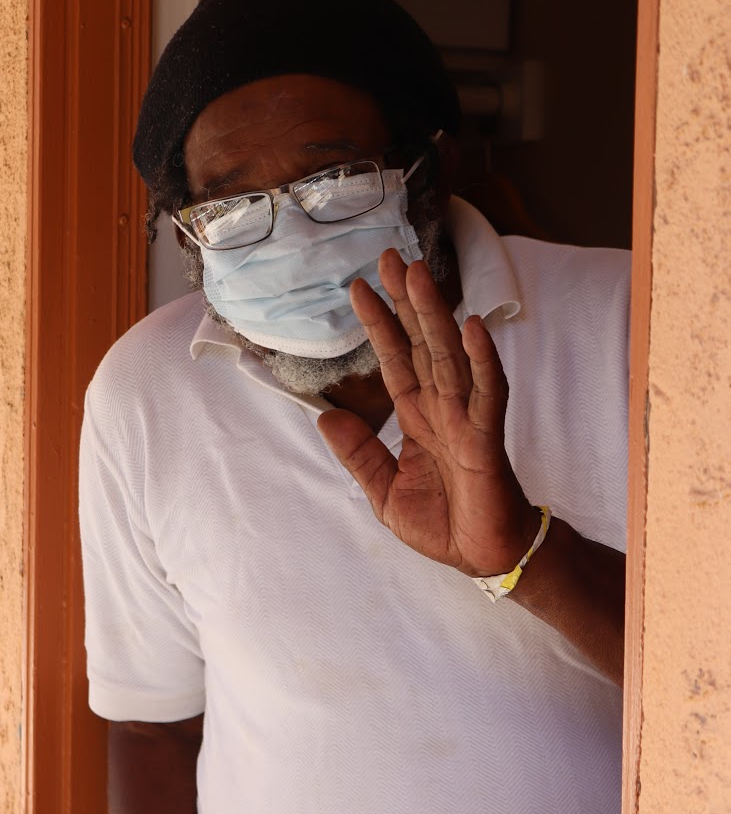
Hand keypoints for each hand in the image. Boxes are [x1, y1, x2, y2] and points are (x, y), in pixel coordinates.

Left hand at [317, 248, 538, 577]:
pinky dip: (482, 359)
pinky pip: (487, 392)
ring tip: (419, 274)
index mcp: (417, 417)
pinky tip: (473, 327)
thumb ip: (358, 452)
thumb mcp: (382, 490)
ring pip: (450, 355)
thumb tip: (325, 416)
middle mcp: (441, 408)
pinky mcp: (485, 437)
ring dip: (435, 314)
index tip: (359, 288)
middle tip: (390, 257)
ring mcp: (465, 417)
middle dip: (406, 301)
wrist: (481, 557)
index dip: (379, 324)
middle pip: (423, 343)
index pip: (395, 359)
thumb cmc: (442, 524)